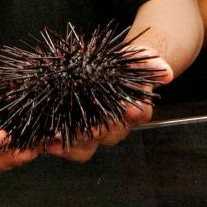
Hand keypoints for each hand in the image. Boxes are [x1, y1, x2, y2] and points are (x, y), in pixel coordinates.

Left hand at [46, 47, 172, 163]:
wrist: (108, 70)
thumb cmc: (123, 64)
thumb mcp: (138, 58)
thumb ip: (152, 64)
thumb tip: (166, 72)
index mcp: (134, 110)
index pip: (137, 116)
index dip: (132, 114)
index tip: (127, 108)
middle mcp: (115, 126)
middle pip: (107, 137)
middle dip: (93, 135)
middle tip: (82, 130)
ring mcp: (93, 131)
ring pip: (84, 148)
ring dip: (68, 146)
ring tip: (52, 141)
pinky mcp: (72, 130)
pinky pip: (64, 143)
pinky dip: (52, 143)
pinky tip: (40, 140)